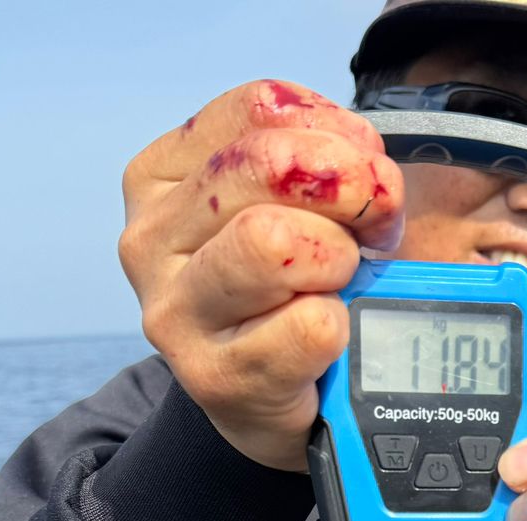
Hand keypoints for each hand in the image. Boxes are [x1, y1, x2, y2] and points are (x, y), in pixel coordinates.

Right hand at [118, 80, 403, 470]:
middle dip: (350, 190)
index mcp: (161, 178)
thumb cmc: (285, 298)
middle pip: (268, 167)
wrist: (269, 407)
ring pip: (273, 241)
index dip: (336, 135)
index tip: (365, 176)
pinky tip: (329, 339)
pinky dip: (341, 326)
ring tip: (340, 286)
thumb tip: (368, 164)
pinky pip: (310, 325)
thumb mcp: (295, 208)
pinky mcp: (216, 378)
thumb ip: (321, 163)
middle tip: (375, 230)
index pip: (258, 108)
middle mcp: (151, 240)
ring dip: (336, 260)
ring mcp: (176, 313)